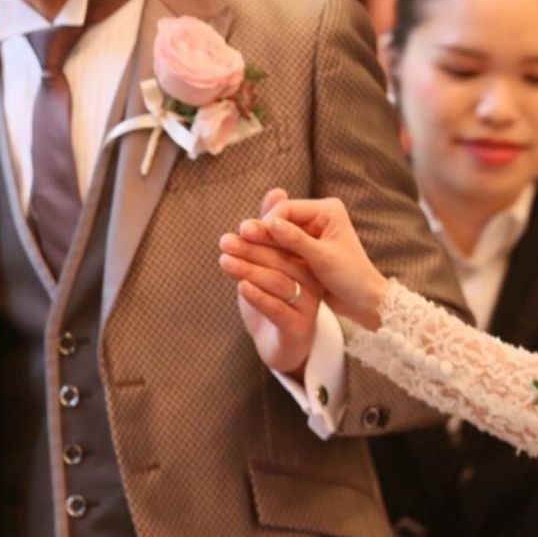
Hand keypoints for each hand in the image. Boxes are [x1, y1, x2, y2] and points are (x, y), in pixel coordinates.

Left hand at [218, 190, 321, 375]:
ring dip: (249, 270)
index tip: (241, 225)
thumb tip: (277, 191)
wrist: (278, 346)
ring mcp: (308, 306)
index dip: (265, 233)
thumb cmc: (272, 298)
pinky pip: (278, 310)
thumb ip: (271, 230)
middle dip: (252, 249)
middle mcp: (312, 281)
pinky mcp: (299, 328)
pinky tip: (241, 287)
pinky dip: (259, 297)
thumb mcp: (268, 263)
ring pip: (279, 283)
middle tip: (226, 240)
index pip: (288, 242)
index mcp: (307, 261)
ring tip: (225, 261)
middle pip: (282, 260)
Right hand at [220, 191, 387, 329]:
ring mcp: (312, 233)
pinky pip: (283, 247)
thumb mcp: (323, 258)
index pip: (288, 209)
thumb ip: (297, 240)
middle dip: (260, 231)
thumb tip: (270, 222)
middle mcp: (319, 217)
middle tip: (235, 238)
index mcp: (327, 211)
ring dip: (260, 243)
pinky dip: (269, 253)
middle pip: (281, 219)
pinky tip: (250, 259)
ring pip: (279, 234)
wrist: (365, 301)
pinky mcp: (306, 249)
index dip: (267, 221)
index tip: (248, 233)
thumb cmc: (351, 277)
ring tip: (237, 248)